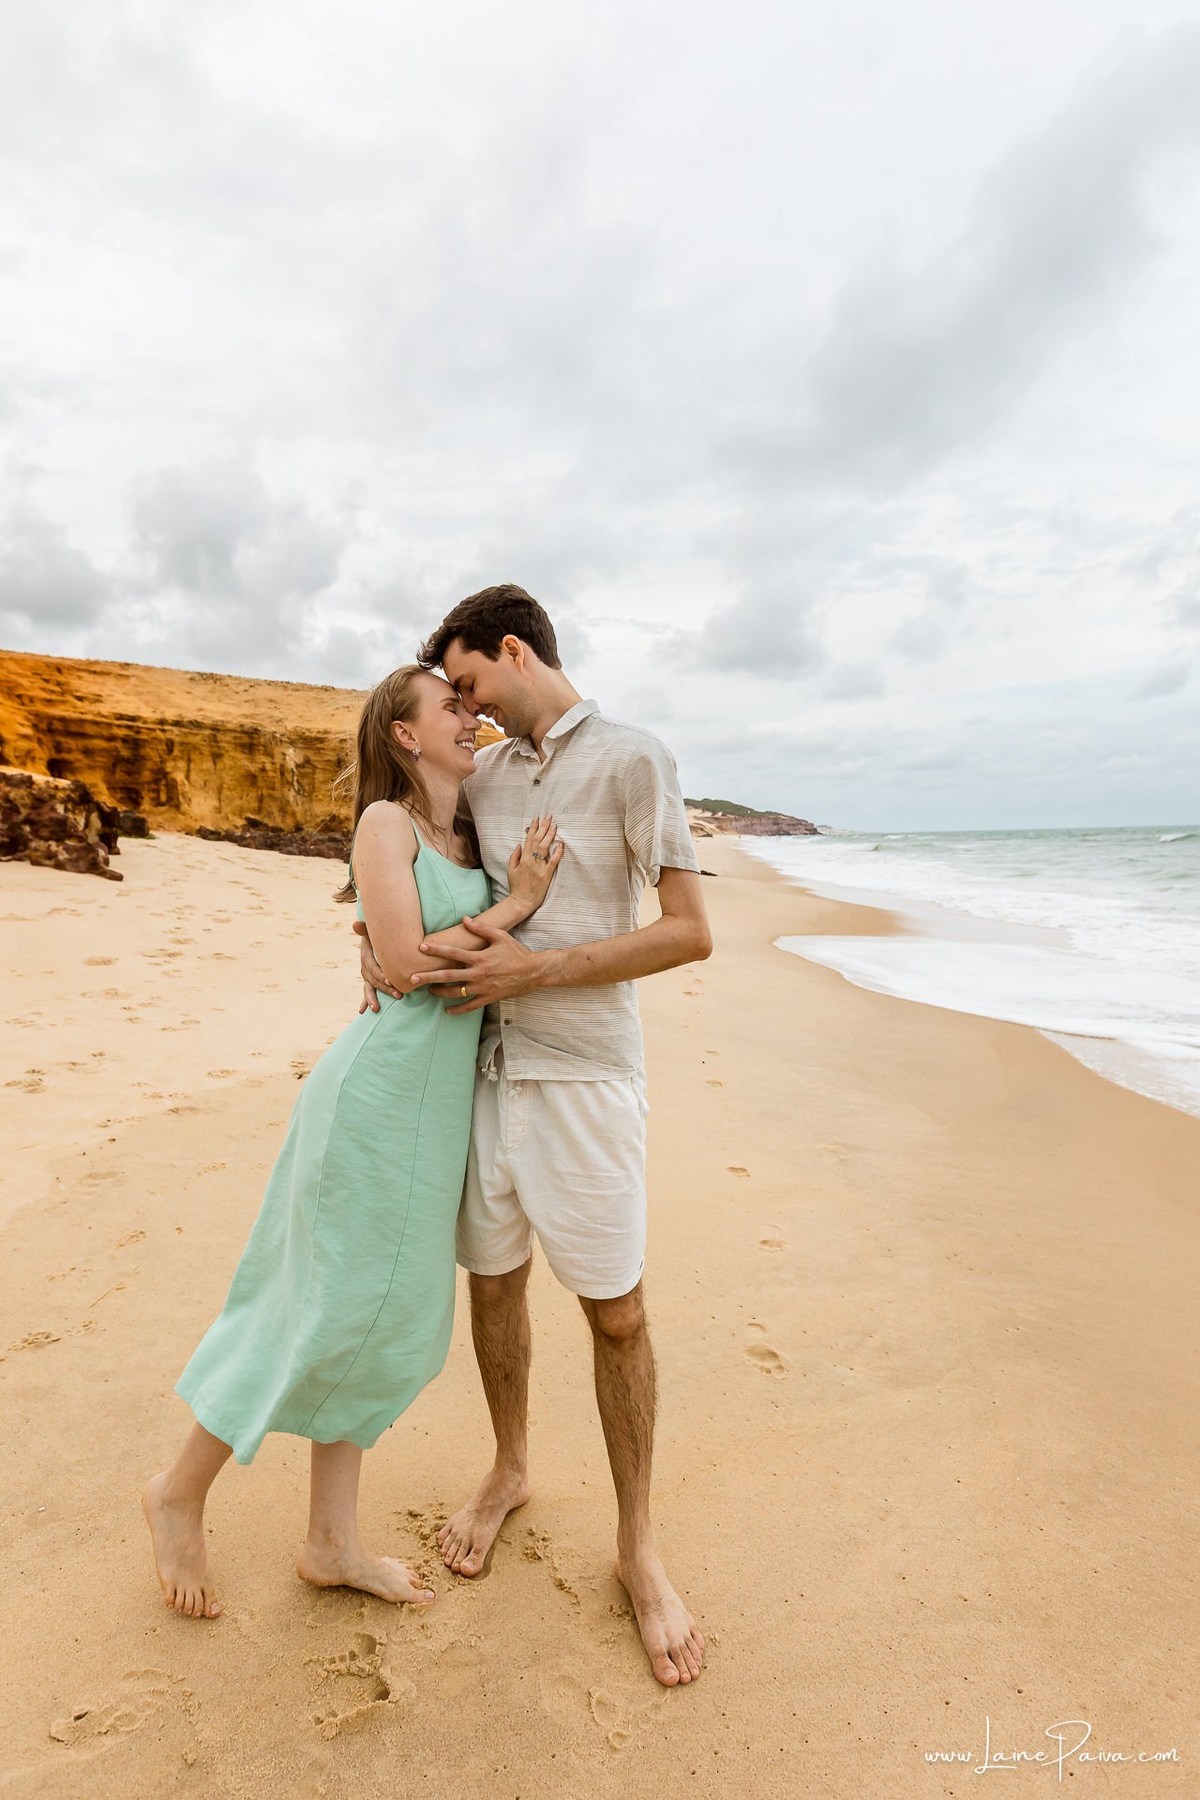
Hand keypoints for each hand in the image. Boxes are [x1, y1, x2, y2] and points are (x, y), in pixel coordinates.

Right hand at [354, 918, 402, 1010]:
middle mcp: (365, 968)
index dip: (381, 974)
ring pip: (369, 988)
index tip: (391, 980)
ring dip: (372, 998)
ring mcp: (366, 976)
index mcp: (366, 957)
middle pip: (374, 980)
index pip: (373, 967)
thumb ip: (366, 928)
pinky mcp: (370, 981)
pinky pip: (366, 992)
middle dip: (385, 988)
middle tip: (398, 994)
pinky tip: (362, 1011)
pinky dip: (364, 1001)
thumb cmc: (379, 936)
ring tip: (376, 1008)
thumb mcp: (373, 931)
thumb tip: (355, 923)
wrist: (378, 941)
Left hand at [411, 915, 541, 1012]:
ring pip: (456, 992)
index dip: (437, 949)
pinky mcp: (488, 998)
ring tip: (428, 992)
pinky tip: (447, 1010)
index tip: (421, 947)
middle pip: (448, 975)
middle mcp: (478, 973)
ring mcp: (483, 987)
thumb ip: (481, 928)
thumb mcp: (500, 936)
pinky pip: (469, 1006)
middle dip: (429, 977)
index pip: (453, 952)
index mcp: (480, 957)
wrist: (533, 972)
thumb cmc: (516, 952)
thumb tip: (465, 919)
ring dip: (440, 992)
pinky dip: (457, 1009)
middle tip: (412, 978)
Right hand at [505, 815, 563, 915]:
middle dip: (543, 827)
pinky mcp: (546, 875)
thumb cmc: (516, 886)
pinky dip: (557, 853)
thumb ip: (514, 856)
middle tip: (549, 816)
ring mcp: (539, 867)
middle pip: (537, 840)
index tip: (537, 818)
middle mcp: (531, 861)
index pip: (528, 839)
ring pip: (544, 848)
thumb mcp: (511, 870)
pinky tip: (561, 844)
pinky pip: (553, 862)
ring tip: (554, 825)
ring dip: (550, 835)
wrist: (521, 901)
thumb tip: (519, 844)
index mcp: (523, 859)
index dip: (533, 828)